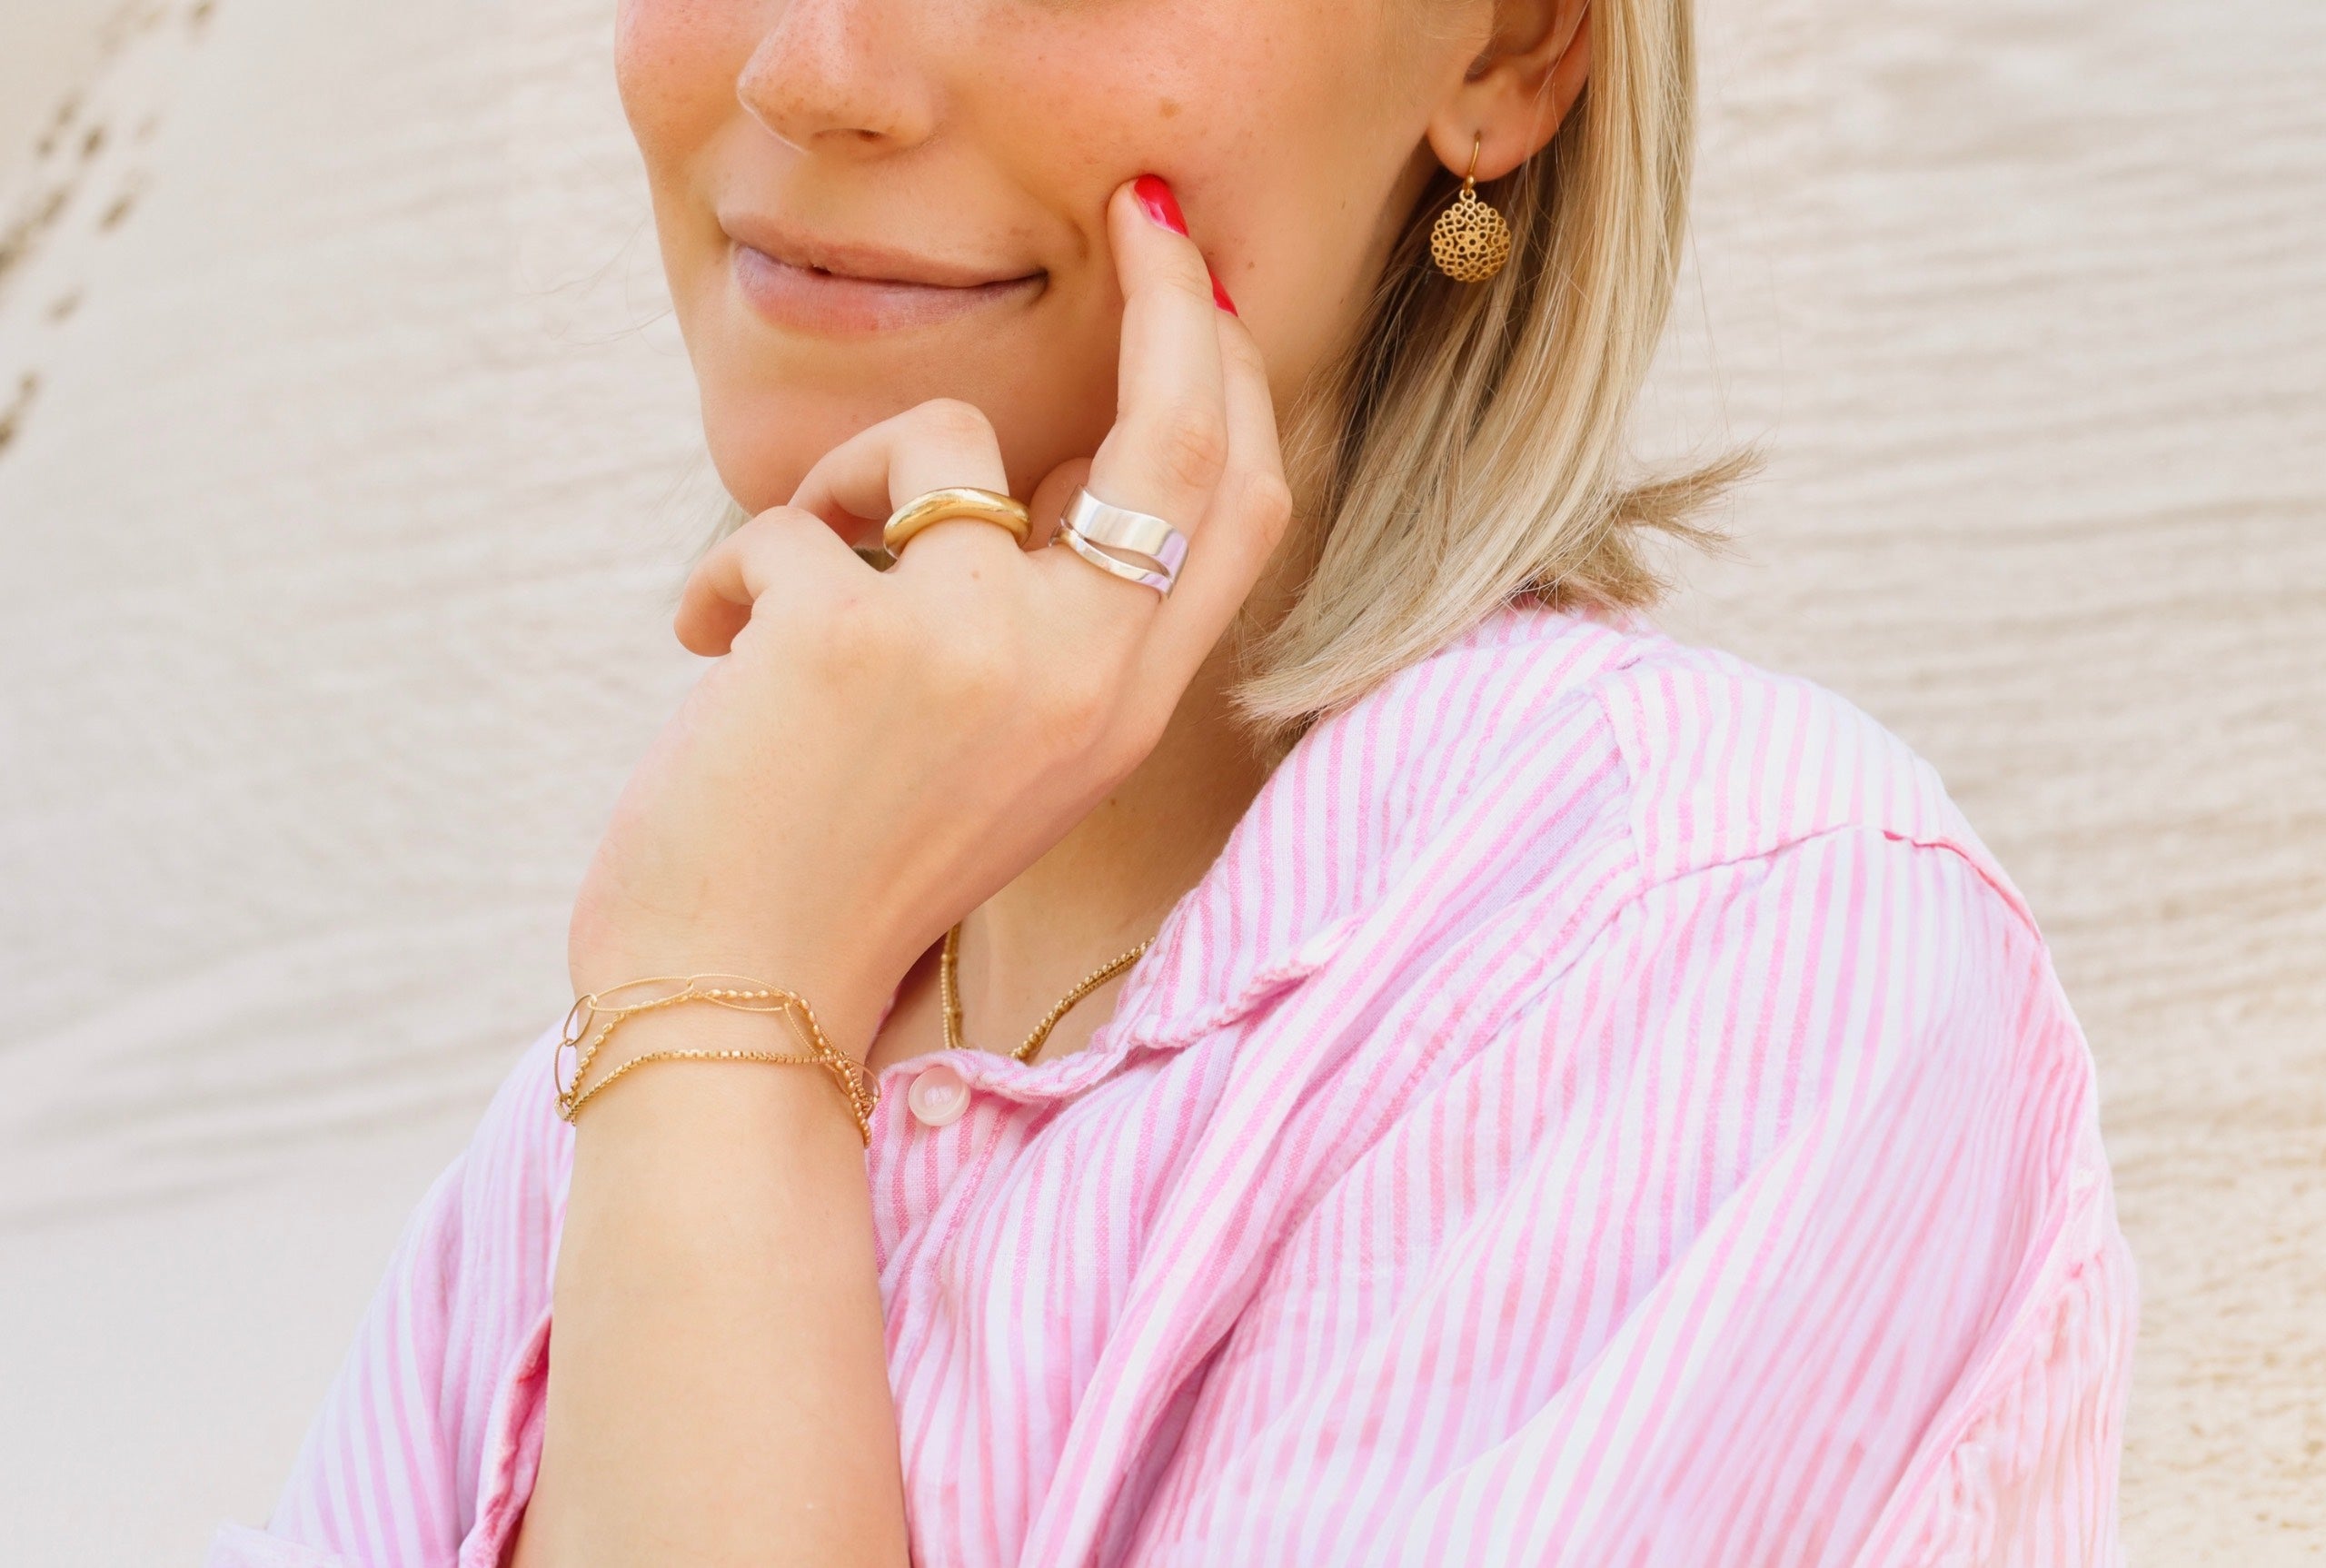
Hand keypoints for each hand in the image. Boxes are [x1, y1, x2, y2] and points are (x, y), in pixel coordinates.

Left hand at [566, 178, 1290, 1053]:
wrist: (736, 1005)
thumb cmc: (845, 876)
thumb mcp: (1003, 759)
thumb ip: (1049, 631)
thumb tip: (1028, 479)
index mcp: (1125, 711)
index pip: (1239, 513)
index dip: (1235, 385)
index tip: (1200, 292)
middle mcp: (1086, 678)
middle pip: (1182, 438)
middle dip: (1174, 306)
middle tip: (1140, 222)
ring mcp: (982, 652)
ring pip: (941, 451)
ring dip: (842, 487)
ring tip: (780, 593)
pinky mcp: (857, 637)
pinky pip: (793, 518)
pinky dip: (732, 571)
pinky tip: (712, 654)